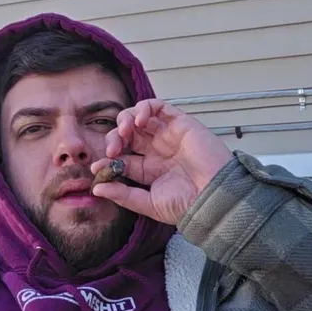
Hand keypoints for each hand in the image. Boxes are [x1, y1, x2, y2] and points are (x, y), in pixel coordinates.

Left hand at [89, 99, 233, 225]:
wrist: (215, 196)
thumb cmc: (188, 203)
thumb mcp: (149, 204)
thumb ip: (124, 195)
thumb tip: (97, 189)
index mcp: (150, 169)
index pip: (121, 158)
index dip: (106, 159)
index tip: (97, 167)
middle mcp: (157, 150)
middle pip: (126, 134)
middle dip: (113, 138)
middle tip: (112, 150)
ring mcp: (167, 135)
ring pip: (138, 117)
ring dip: (125, 120)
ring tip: (124, 132)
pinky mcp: (179, 122)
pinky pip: (158, 106)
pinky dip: (144, 108)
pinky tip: (139, 121)